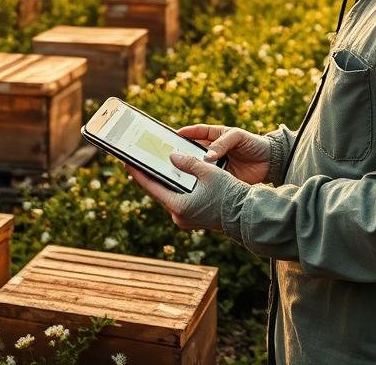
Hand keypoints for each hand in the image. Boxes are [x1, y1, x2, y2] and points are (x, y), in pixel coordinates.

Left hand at [126, 153, 247, 231]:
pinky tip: (174, 175)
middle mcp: (179, 216)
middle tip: (140, 160)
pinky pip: (179, 199)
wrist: (248, 215)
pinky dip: (175, 187)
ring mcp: (186, 219)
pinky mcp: (193, 218)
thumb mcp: (209, 173)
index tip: (128, 162)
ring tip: (155, 165)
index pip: (152, 187)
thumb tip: (172, 156)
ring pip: (169, 195)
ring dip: (164, 181)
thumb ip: (188, 163)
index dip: (138, 173)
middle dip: (151, 175)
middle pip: (159, 191)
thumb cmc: (230, 194)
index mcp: (179, 206)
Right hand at [178, 124, 270, 184]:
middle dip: (181, 153)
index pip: (196, 132)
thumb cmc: (254, 143)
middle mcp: (212, 150)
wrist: (271, 163)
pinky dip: (200, 182)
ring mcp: (216, 165)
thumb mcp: (238, 137)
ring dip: (189, 169)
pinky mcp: (221, 179)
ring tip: (176, 172)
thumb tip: (207, 157)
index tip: (171, 135)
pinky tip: (192, 184)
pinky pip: (208, 180)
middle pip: (193, 151)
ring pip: (198, 167)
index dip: (184, 133)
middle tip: (169, 156)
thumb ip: (222, 144)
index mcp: (215, 136)